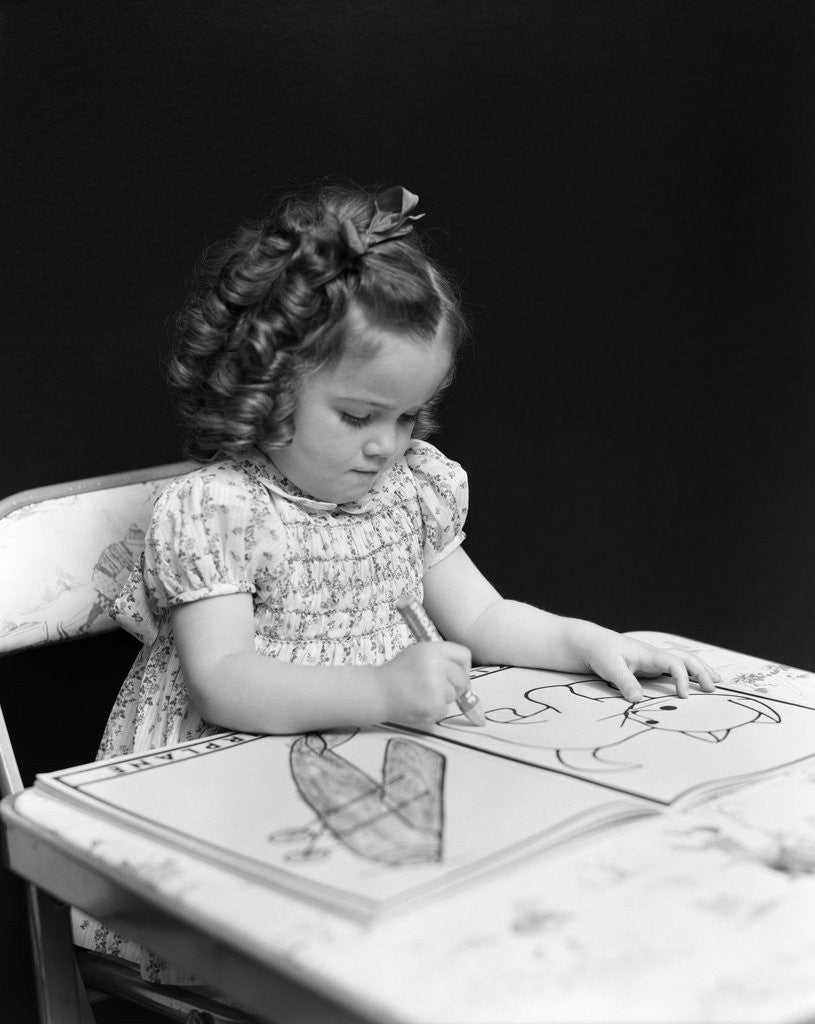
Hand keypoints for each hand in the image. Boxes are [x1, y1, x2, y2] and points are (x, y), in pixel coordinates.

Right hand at [378, 642, 471, 725]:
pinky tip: (419, 703)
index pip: (464, 655)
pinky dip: (434, 710)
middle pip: (463, 679)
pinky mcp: (433, 706)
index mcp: (433, 650)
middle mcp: (436, 666)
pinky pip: (444, 710)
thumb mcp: (419, 653)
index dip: (463, 666)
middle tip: (436, 687)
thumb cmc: (398, 673)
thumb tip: (464, 673)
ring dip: (441, 698)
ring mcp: (436, 687)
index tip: (456, 673)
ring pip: (454, 696)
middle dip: (455, 686)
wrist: (378, 691)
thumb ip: (441, 658)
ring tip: (421, 694)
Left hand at [580, 628, 720, 701]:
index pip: (675, 663)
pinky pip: (674, 668)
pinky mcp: (649, 667)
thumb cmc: (600, 652)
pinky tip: (694, 682)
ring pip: (683, 661)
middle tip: (714, 688)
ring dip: (700, 670)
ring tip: (716, 681)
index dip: (682, 679)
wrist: (590, 643)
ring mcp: (653, 661)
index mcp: (649, 654)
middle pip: (686, 659)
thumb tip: (638, 700)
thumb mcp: (609, 667)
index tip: (683, 697)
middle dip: (702, 672)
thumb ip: (625, 682)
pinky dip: (688, 673)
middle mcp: (655, 656)